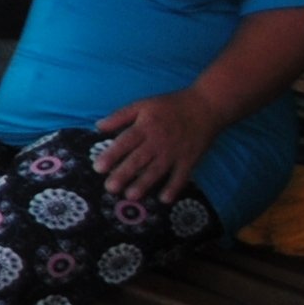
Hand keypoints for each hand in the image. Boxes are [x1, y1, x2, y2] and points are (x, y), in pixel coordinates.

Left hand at [95, 88, 216, 206]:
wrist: (206, 106)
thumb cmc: (170, 105)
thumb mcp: (142, 105)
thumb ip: (120, 116)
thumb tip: (98, 126)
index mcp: (145, 127)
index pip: (125, 142)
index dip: (111, 155)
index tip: (98, 167)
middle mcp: (158, 141)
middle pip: (139, 159)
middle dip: (124, 174)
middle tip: (110, 188)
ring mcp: (175, 152)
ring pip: (157, 170)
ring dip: (144, 184)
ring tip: (131, 196)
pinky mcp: (190, 159)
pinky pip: (182, 176)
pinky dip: (174, 187)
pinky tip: (164, 199)